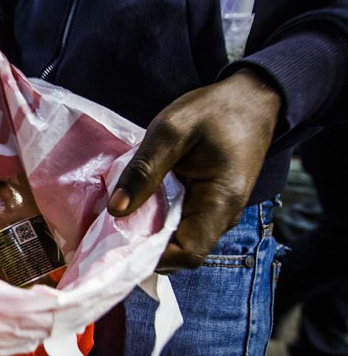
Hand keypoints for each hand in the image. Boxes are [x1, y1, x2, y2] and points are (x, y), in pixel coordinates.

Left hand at [107, 69, 281, 272]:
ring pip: (176, 238)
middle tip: (105, 230)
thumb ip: (144, 170)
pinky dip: (154, 218)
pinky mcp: (206, 203)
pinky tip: (133, 203)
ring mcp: (215, 212)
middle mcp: (222, 217)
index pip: (188, 254)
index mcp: (220, 203)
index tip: (116, 243)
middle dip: (142, 246)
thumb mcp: (171, 130)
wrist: (250, 98)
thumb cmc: (214, 111)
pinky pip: (178, 222)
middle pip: (179, 250)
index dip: (152, 257)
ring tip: (114, 217)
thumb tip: (115, 210)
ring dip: (146, 232)